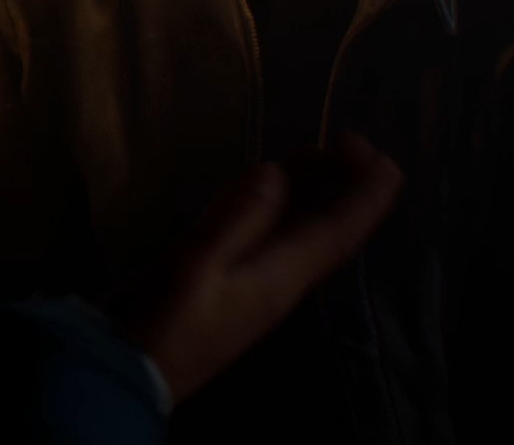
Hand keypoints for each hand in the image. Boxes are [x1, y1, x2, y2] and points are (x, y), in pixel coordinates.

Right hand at [122, 132, 404, 404]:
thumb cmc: (168, 323)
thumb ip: (237, 218)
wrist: (138, 372)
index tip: (375, 152)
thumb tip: (276, 172)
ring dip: (314, 192)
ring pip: (303, 232)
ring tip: (310, 153)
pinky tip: (269, 192)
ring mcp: (260, 282)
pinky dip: (282, 208)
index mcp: (284, 275)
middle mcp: (283, 278)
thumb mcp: (197, 265)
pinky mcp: (236, 282)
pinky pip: (276, 237)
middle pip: (329, 228)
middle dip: (343, 184)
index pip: (342, 231)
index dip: (366, 192)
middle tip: (340, 140)